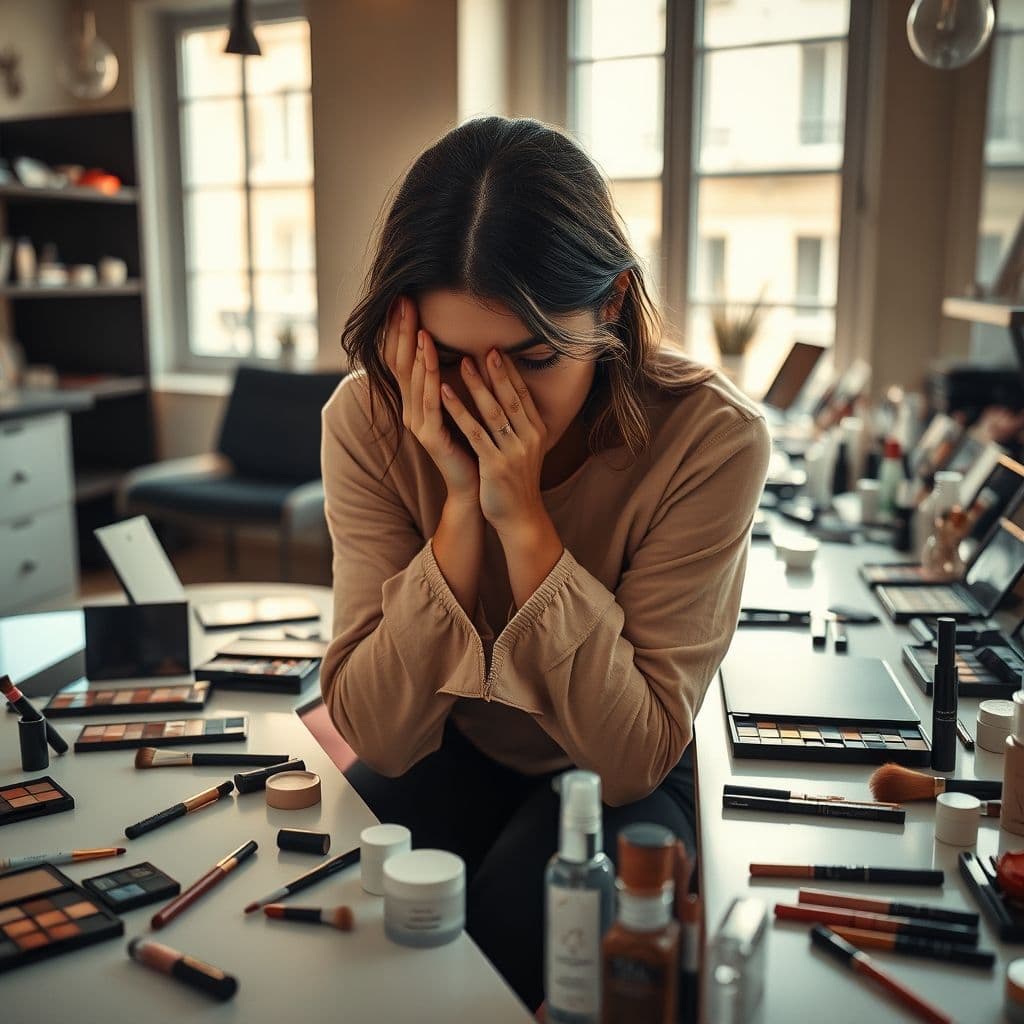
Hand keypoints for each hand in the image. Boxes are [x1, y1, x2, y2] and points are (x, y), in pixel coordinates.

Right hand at [383, 297, 478, 502]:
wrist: (474, 484)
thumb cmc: (471, 443)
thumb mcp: (459, 405)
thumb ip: (451, 379)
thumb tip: (456, 344)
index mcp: (416, 400)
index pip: (403, 356)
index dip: (402, 328)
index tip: (404, 298)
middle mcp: (411, 409)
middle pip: (401, 362)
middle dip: (403, 331)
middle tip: (403, 301)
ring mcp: (418, 424)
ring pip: (414, 381)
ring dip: (418, 353)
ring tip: (422, 328)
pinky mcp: (431, 438)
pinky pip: (431, 406)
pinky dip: (431, 383)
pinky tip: (434, 365)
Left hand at [440, 348, 549, 537]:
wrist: (520, 517)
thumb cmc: (516, 482)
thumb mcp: (526, 450)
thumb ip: (521, 425)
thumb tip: (510, 400)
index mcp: (537, 431)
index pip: (523, 394)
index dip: (510, 372)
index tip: (497, 350)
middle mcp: (528, 438)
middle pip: (510, 397)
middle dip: (496, 371)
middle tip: (482, 346)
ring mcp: (513, 452)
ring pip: (493, 412)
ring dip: (476, 385)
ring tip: (461, 362)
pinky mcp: (495, 465)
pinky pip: (475, 432)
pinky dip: (459, 411)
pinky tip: (445, 393)